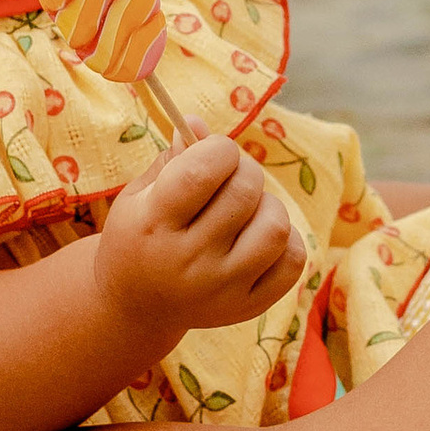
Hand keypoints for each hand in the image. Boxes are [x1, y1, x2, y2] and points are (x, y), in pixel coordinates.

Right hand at [97, 134, 304, 343]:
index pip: (202, 170)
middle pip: (245, 191)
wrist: (136, 306)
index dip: (219, 147)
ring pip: (275, 226)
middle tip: (229, 179)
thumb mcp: (139, 195)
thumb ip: (172, 160)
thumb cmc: (139, 236)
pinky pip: (293, 259)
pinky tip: (258, 238)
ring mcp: (222, 289)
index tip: (213, 152)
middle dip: (243, 170)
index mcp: (154, 225)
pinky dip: (284, 239)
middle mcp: (188, 261)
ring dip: (266, 205)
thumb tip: (197, 123)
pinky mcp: (248, 307)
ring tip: (245, 211)